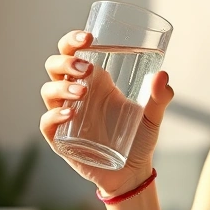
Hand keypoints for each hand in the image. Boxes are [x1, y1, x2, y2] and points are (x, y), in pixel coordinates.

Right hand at [39, 30, 173, 195]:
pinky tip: (70, 114)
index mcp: (94, 81)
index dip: (72, 41)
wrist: (132, 173)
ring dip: (61, 87)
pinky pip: (47, 123)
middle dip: (65, 61)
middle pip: (55, 66)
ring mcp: (64, 115)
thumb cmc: (139, 139)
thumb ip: (160, 97)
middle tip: (85, 68)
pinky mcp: (60, 139)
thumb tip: (162, 76)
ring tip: (82, 93)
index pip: (72, 52)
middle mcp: (75, 93)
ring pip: (48, 91)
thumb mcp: (152, 116)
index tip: (88, 37)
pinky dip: (54, 116)